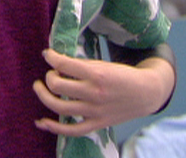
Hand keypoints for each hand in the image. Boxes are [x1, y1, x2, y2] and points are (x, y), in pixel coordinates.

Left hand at [32, 49, 173, 136]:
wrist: (145, 93)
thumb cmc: (123, 75)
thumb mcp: (103, 64)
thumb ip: (81, 65)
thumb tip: (57, 64)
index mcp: (96, 73)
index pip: (64, 64)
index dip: (51, 57)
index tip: (47, 54)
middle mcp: (93, 93)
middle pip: (57, 85)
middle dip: (48, 77)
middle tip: (51, 74)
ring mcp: (94, 111)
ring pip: (59, 106)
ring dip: (43, 95)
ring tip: (40, 88)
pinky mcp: (96, 124)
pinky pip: (71, 130)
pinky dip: (53, 127)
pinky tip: (41, 121)